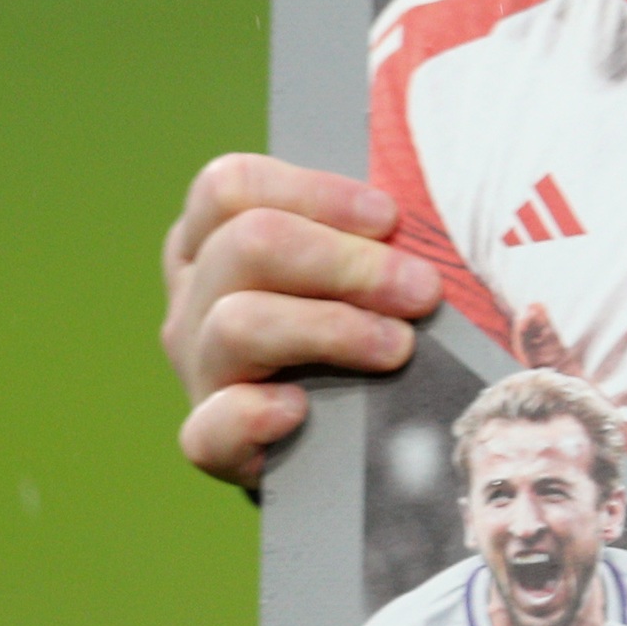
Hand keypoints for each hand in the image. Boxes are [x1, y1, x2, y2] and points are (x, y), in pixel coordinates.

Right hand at [161, 153, 442, 488]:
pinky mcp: (210, 439)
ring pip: (236, 324)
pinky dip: (255, 416)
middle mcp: (197, 296)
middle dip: (348, 263)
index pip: (231, 187)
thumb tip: (430, 208)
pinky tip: (299, 410)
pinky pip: (210, 427)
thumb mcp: (365, 259)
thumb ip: (377, 230)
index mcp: (217, 236)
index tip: (390, 219)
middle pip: (245, 246)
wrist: (348, 427)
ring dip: (332, 328)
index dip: (316, 193)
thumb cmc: (368, 313)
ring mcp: (198, 367)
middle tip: (421, 290)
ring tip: (398, 347)